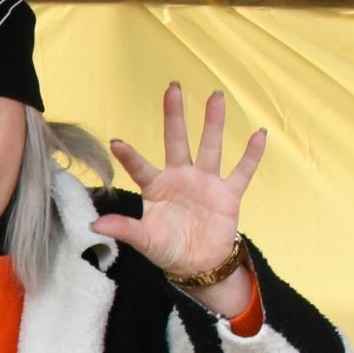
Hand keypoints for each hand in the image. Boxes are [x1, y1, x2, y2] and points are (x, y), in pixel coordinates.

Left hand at [97, 83, 264, 278]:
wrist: (199, 264)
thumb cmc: (168, 249)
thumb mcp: (144, 240)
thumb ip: (124, 229)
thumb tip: (93, 226)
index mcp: (157, 188)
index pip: (141, 168)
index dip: (129, 157)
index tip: (115, 142)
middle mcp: (181, 178)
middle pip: (177, 141)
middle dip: (174, 116)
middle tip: (172, 88)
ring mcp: (206, 182)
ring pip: (210, 147)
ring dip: (213, 123)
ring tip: (215, 97)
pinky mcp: (229, 193)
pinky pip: (243, 171)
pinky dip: (252, 155)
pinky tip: (259, 134)